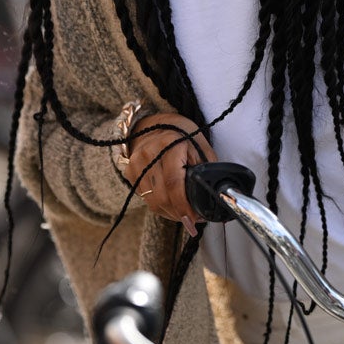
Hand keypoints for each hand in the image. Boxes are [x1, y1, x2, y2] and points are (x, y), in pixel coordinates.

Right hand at [123, 112, 216, 234]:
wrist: (154, 124)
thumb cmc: (182, 134)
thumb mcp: (200, 145)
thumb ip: (206, 168)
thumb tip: (213, 194)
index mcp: (169, 144)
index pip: (174, 183)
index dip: (184, 205)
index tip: (195, 219)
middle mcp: (149, 154)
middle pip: (162, 196)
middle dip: (179, 214)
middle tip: (194, 220)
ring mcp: (136, 163)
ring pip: (152, 201)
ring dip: (170, 213)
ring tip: (185, 214)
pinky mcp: (130, 172)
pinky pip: (145, 198)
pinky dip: (160, 206)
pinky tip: (172, 206)